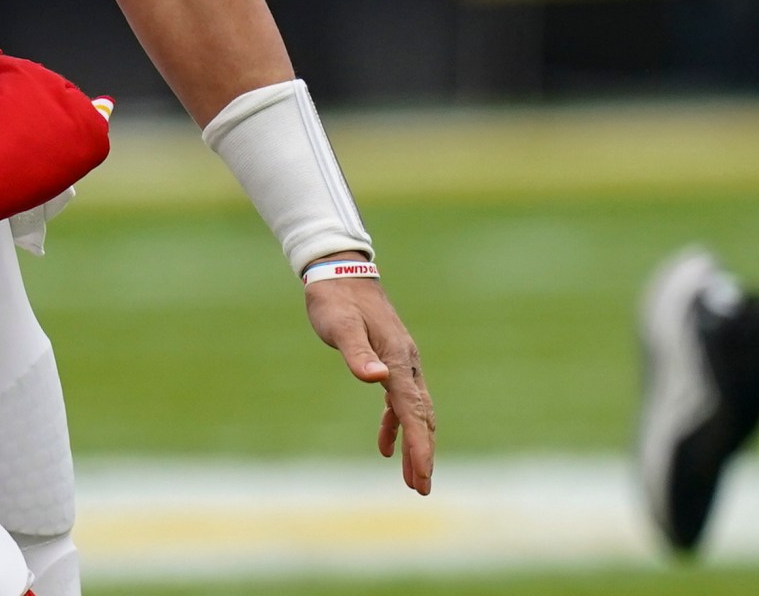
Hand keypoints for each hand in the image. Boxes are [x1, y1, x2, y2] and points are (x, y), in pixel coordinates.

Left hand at [306, 263, 435, 494]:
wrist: (339, 271)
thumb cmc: (335, 301)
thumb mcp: (341, 326)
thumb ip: (356, 354)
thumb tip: (375, 379)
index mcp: (396, 357)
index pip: (411, 409)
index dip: (417, 444)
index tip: (421, 474)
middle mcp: (405, 361)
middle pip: (420, 415)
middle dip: (423, 452)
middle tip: (422, 487)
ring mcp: (400, 361)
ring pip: (414, 410)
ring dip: (414, 443)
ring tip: (412, 479)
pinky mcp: (388, 360)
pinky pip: (400, 401)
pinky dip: (396, 425)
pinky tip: (386, 447)